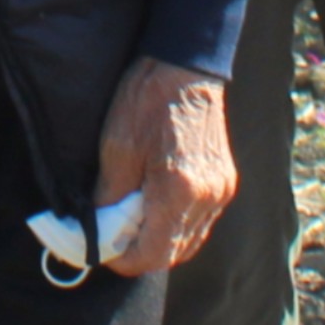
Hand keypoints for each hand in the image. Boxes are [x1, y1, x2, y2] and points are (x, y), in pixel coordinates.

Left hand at [91, 59, 235, 275]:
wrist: (186, 64)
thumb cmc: (148, 99)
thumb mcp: (117, 147)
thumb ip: (109, 196)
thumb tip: (99, 228)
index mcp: (179, 191)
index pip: (153, 254)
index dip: (123, 259)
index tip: (101, 251)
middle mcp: (207, 199)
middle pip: (174, 254)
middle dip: (141, 253)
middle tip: (112, 239)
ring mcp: (221, 192)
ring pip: (190, 241)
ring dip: (160, 241)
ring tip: (131, 224)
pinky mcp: (225, 182)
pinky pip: (200, 222)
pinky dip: (177, 226)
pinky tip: (155, 209)